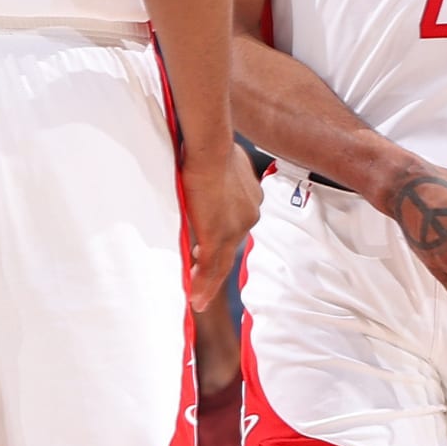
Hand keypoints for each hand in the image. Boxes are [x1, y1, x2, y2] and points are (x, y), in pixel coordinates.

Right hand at [181, 143, 261, 312]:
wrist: (209, 148)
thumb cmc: (211, 145)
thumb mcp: (220, 160)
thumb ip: (218, 172)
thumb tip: (206, 168)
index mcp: (251, 199)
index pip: (235, 224)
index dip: (222, 237)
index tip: (208, 245)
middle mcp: (248, 216)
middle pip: (230, 247)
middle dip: (215, 263)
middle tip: (200, 279)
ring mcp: (235, 229)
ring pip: (222, 263)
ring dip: (208, 282)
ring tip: (198, 298)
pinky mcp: (217, 237)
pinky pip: (210, 268)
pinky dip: (203, 286)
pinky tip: (195, 300)